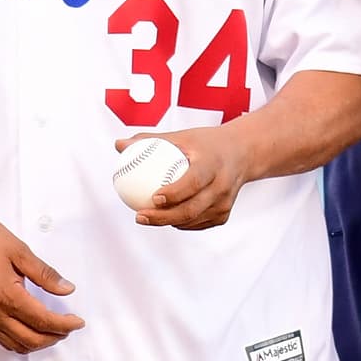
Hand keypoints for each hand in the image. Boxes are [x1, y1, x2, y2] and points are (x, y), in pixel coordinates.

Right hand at [0, 204, 83, 353]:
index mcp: (6, 294)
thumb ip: (45, 274)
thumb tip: (66, 289)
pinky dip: (22, 341)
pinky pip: (3, 340)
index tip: (78, 322)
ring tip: (54, 330)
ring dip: (39, 342)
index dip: (64, 324)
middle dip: (55, 336)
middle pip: (32, 339)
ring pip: (17, 345)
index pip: (42, 320)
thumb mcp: (19, 251)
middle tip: (69, 326)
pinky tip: (32, 331)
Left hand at [116, 125, 252, 230]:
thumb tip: (118, 145)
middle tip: (140, 216)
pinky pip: (197, 223)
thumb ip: (150, 140)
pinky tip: (164, 217)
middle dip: (163, 217)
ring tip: (146, 217)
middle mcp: (222, 186)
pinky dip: (180, 222)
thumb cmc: (205, 143)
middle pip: (191, 209)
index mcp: (212, 164)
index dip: (175, 193)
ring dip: (168, 221)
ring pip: (192, 220)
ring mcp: (225, 203)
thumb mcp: (182, 136)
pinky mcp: (224, 215)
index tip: (154, 197)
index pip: (193, 182)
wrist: (242, 154)